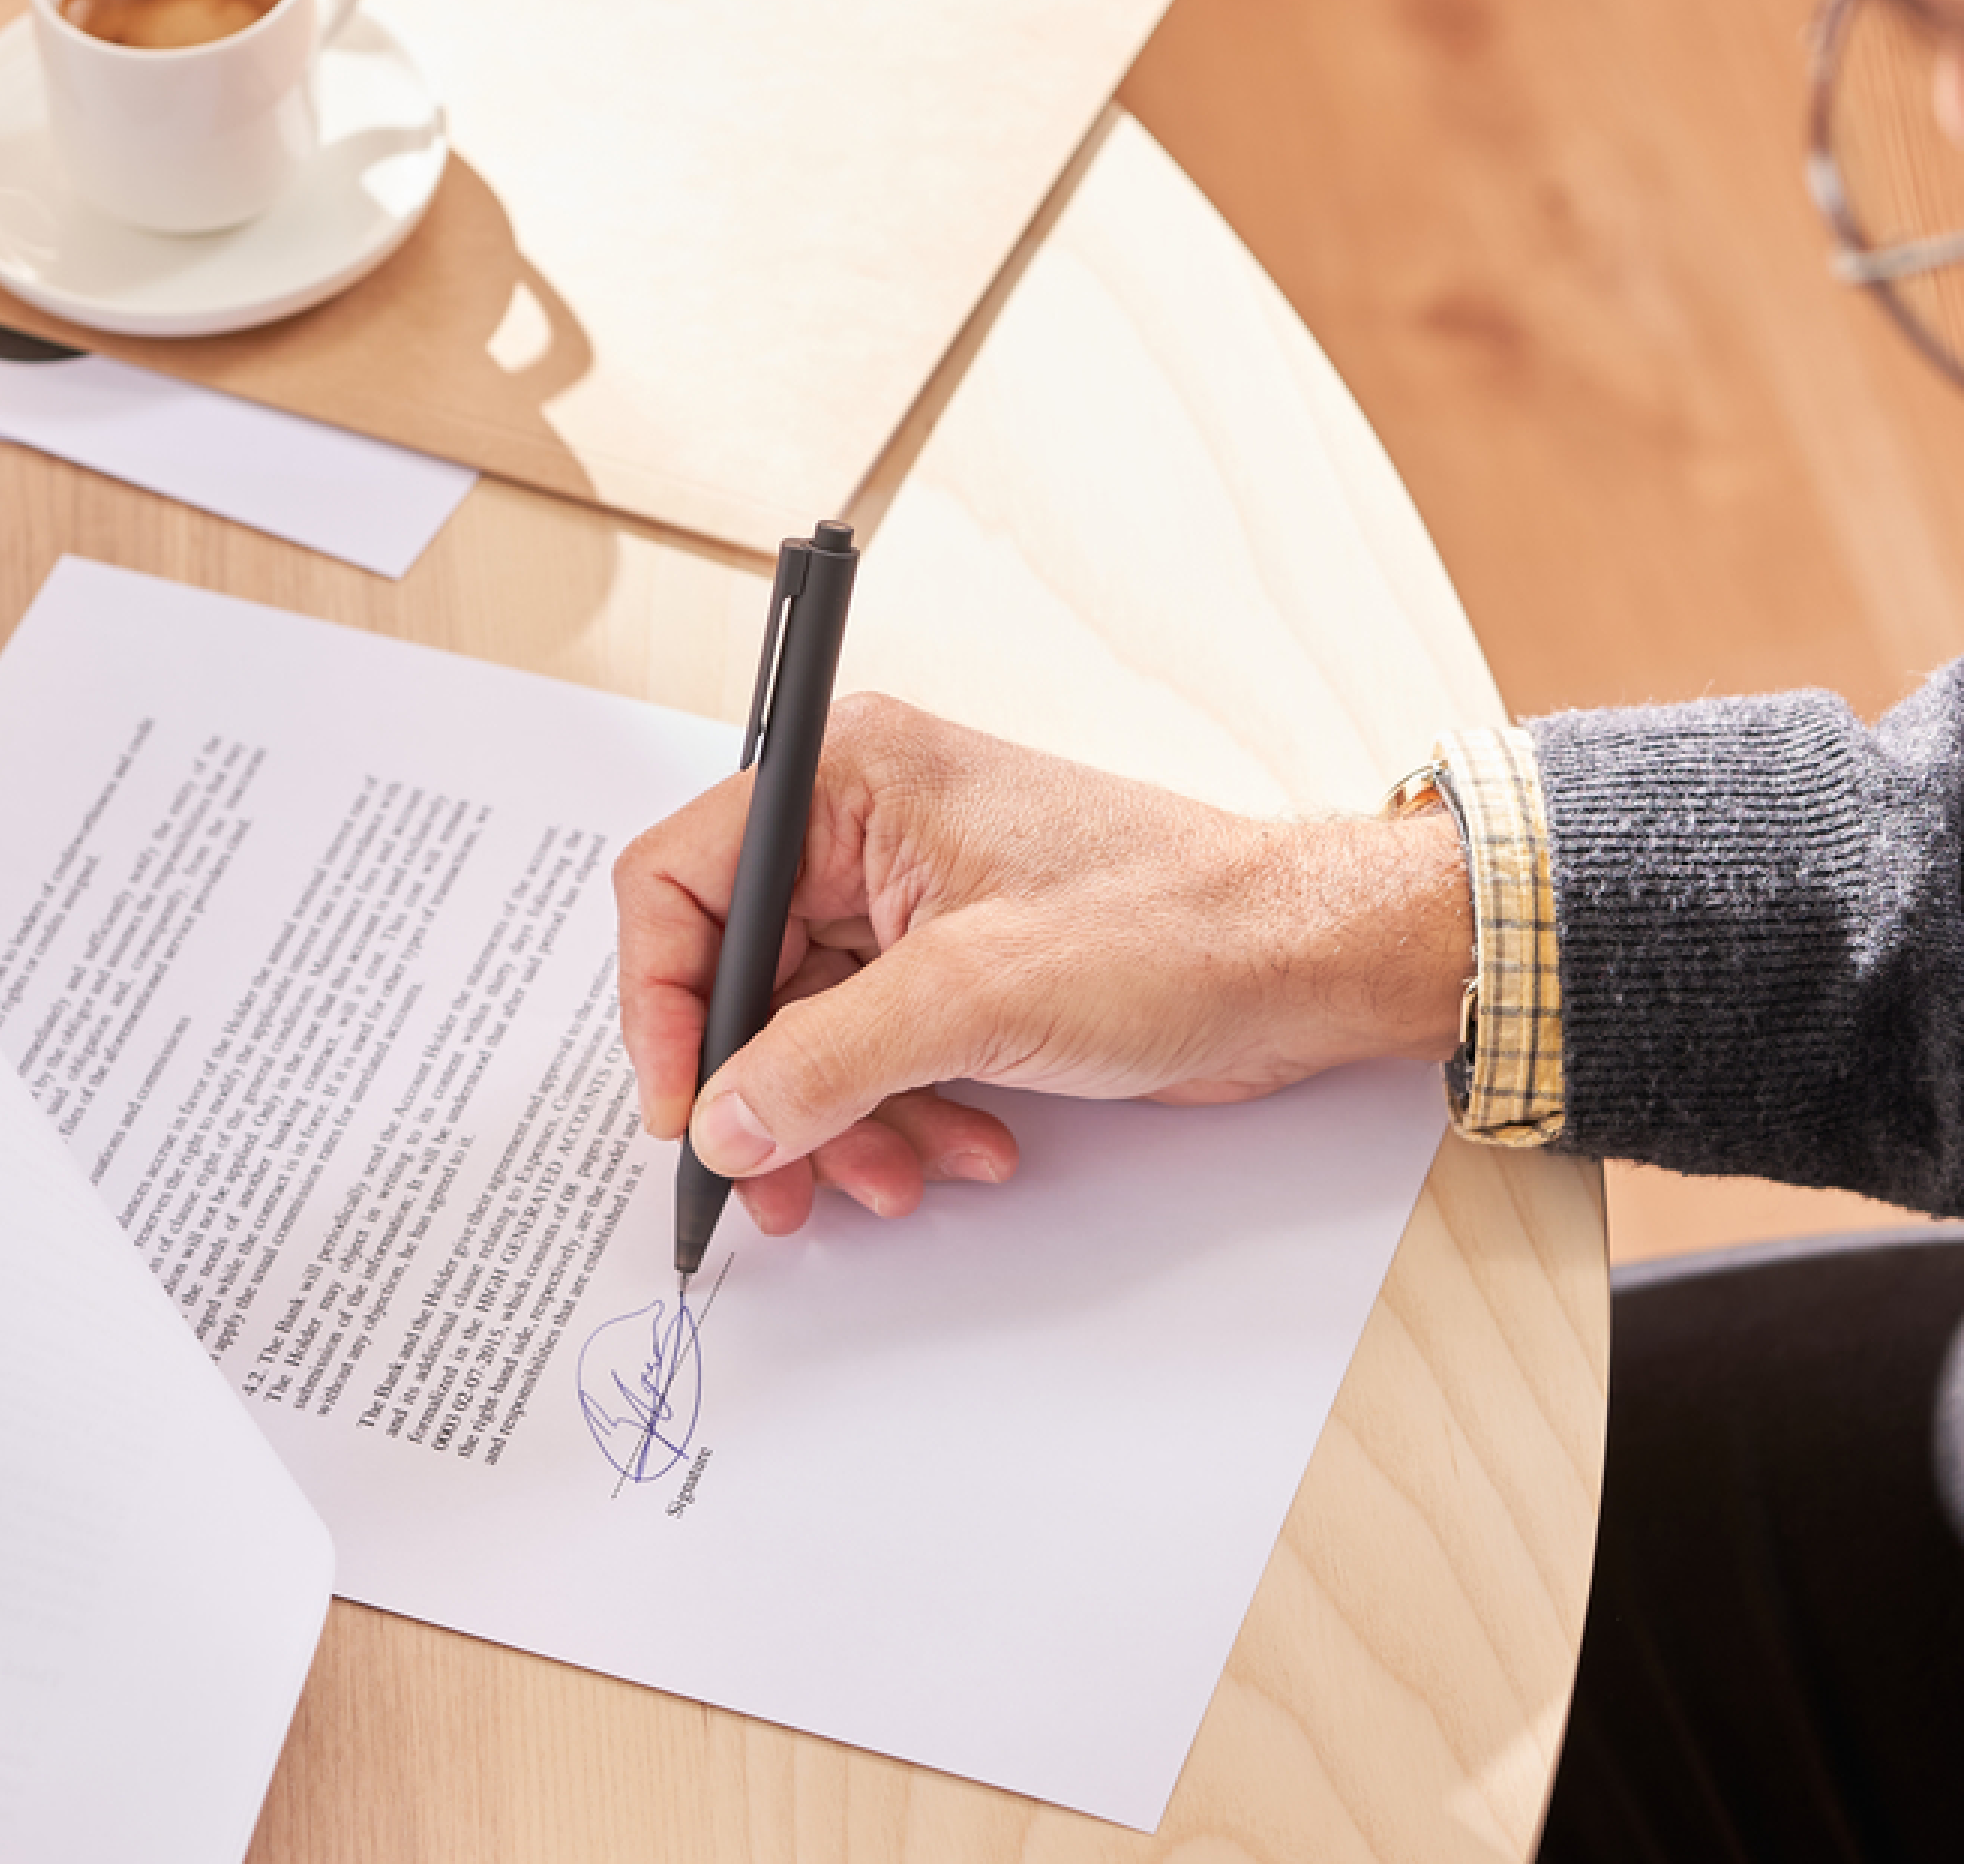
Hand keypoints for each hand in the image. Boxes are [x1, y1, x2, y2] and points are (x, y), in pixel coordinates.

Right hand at [615, 696, 1468, 1233]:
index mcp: (854, 776)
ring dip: (843, 1125)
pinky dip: (903, 1118)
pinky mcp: (958, 971)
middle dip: (765, 1095)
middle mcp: (870, 829)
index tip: (683, 1109)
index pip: (685, 880)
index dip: (662, 1003)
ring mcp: (913, 904)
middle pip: (740, 976)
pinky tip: (967, 1146)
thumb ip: (826, 1061)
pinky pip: (876, 1059)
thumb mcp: (977, 996)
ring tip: (899, 1177)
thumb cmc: (1176, 923)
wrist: (1302, 966)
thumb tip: (723, 1121)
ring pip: (807, 1036)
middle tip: (779, 1187)